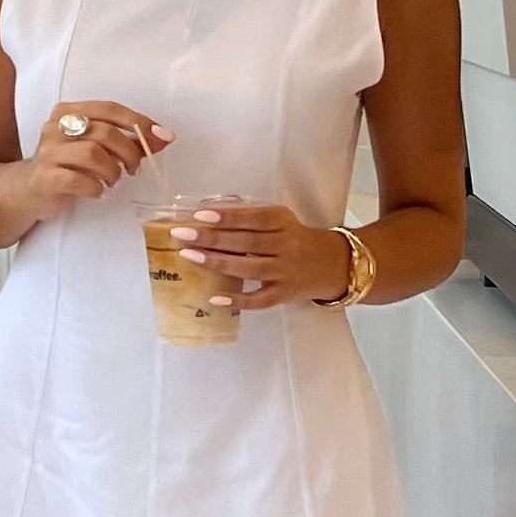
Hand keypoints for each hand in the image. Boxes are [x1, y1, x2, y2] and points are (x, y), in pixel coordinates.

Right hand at [23, 100, 170, 216]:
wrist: (28, 191)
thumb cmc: (68, 167)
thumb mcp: (97, 150)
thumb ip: (128, 142)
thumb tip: (163, 138)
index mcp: (68, 112)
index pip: (108, 109)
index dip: (138, 122)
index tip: (161, 136)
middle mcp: (55, 126)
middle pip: (104, 132)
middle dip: (128, 152)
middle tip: (134, 169)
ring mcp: (47, 151)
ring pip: (92, 154)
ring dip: (112, 171)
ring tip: (113, 181)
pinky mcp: (44, 177)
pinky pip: (77, 180)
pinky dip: (94, 188)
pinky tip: (97, 191)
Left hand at [172, 204, 349, 312]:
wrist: (334, 264)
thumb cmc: (296, 238)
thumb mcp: (282, 221)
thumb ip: (253, 220)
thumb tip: (208, 220)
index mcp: (284, 222)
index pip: (254, 218)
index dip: (228, 217)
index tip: (200, 215)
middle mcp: (286, 246)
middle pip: (246, 242)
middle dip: (211, 238)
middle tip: (181, 235)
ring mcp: (285, 272)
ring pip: (249, 268)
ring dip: (217, 262)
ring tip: (189, 256)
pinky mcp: (284, 294)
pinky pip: (259, 300)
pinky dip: (237, 300)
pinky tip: (214, 298)